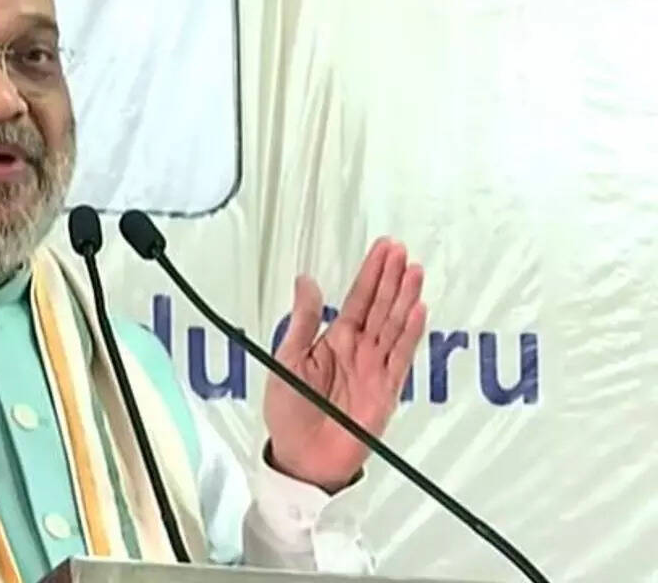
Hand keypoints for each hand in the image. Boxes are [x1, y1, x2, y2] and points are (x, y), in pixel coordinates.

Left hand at [263, 238, 425, 491]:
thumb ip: (303, 321)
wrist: (303, 457)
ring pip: (394, 326)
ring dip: (405, 299)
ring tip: (415, 272)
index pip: (358, 299)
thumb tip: (306, 280)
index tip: (385, 248)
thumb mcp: (287, 359)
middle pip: (380, 307)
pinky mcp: (387, 390)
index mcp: (334, 340)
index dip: (372, 273)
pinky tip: (418, 311)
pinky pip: (400, 357)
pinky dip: (410, 334)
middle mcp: (358, 350)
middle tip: (403, 251)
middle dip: (392, 279)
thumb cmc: (289, 410)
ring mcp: (375, 368)